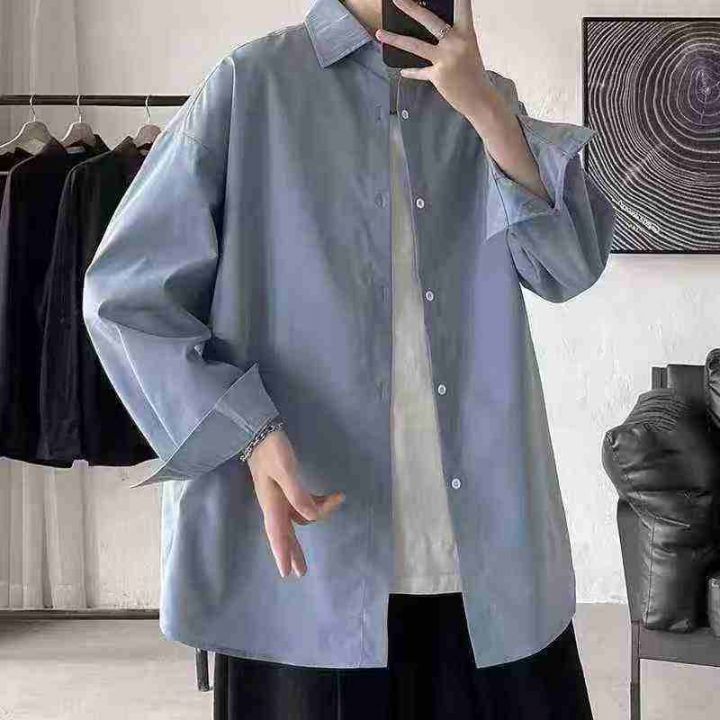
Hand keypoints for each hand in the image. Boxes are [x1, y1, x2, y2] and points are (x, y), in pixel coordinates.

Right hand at [246, 428, 345, 578]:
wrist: (260, 432)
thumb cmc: (272, 450)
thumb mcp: (285, 470)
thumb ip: (298, 494)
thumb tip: (311, 515)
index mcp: (272, 502)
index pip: (277, 534)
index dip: (282, 553)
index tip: (286, 573)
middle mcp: (274, 504)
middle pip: (285, 533)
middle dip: (294, 551)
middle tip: (301, 572)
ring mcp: (279, 496)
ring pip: (297, 517)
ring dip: (316, 515)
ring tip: (336, 501)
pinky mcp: (284, 487)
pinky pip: (301, 503)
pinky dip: (315, 502)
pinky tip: (328, 497)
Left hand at [376, 0, 551, 204]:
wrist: (480, 99)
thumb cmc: (473, 73)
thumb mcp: (467, 49)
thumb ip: (451, 38)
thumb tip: (431, 30)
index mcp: (466, 33)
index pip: (461, 6)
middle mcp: (455, 43)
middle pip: (429, 20)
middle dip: (411, 8)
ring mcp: (445, 59)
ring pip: (414, 45)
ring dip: (395, 39)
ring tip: (379, 33)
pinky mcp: (437, 75)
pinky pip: (419, 71)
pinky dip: (411, 72)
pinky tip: (403, 71)